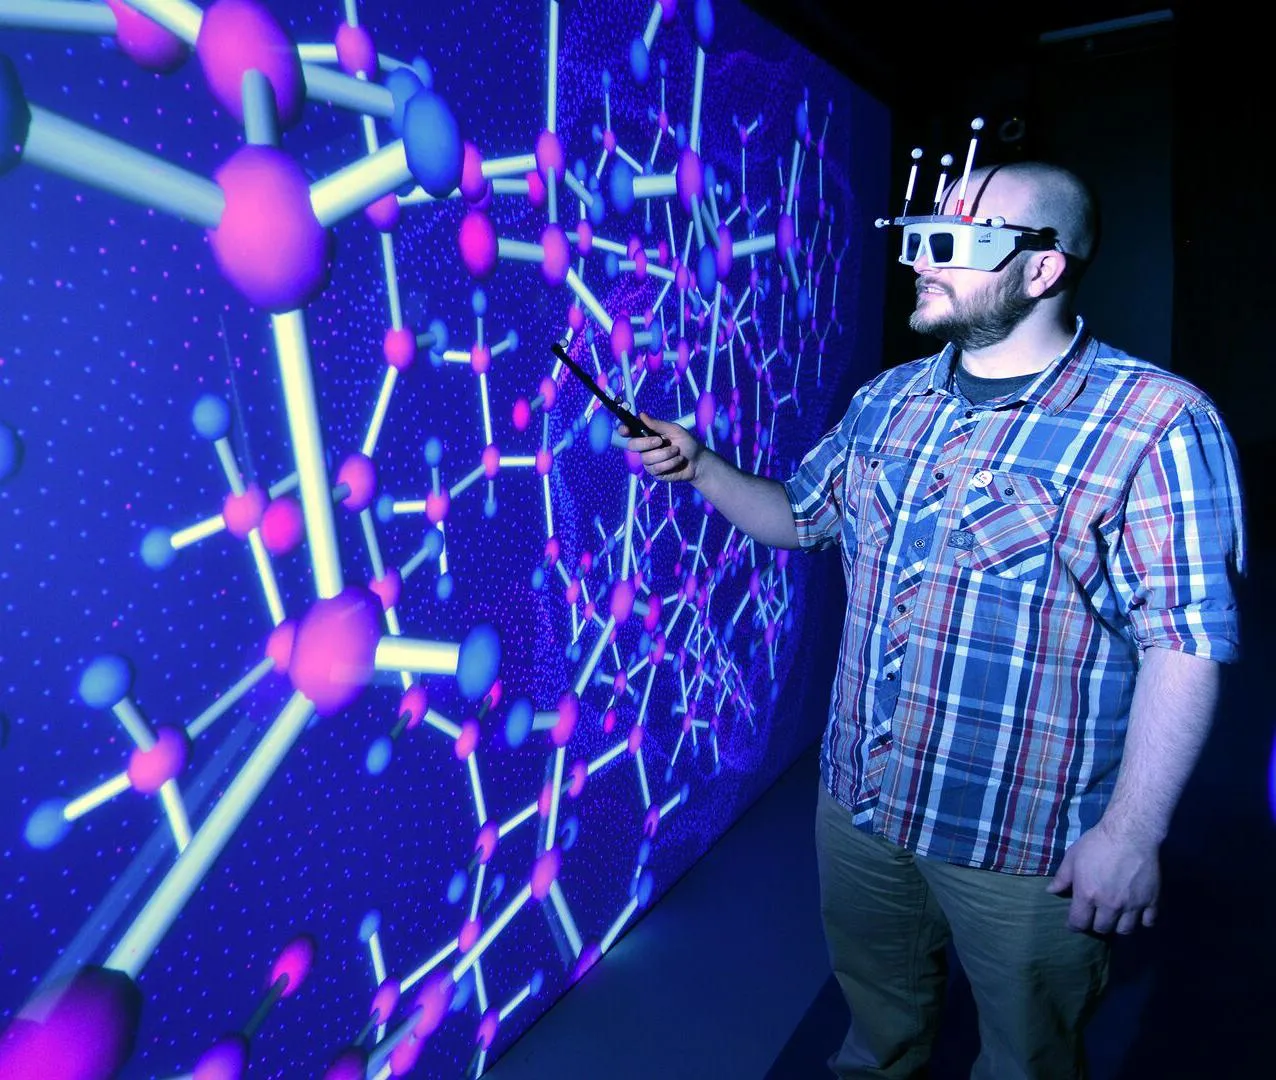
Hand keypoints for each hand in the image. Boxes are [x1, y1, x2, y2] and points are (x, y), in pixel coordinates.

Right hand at [622, 412, 704, 482]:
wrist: (697, 461)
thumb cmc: (687, 443)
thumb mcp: (675, 430)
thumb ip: (658, 424)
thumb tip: (641, 415)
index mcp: (647, 435)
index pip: (629, 432)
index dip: (623, 430)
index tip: (625, 430)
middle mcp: (645, 448)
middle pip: (632, 446)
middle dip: (646, 443)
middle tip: (660, 441)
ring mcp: (648, 462)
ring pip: (646, 458)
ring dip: (665, 454)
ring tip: (676, 452)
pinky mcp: (654, 473)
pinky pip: (656, 469)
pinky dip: (669, 463)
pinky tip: (677, 461)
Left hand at [1046, 820, 1159, 934]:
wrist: (1130, 833)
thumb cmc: (1097, 843)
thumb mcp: (1073, 857)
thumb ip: (1062, 877)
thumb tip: (1051, 891)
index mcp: (1088, 895)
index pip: (1079, 923)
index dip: (1074, 925)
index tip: (1074, 923)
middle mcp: (1110, 905)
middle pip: (1102, 929)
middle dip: (1096, 924)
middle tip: (1096, 916)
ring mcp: (1133, 904)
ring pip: (1126, 930)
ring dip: (1118, 925)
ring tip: (1116, 917)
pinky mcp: (1152, 900)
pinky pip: (1149, 922)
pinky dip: (1143, 921)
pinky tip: (1138, 914)